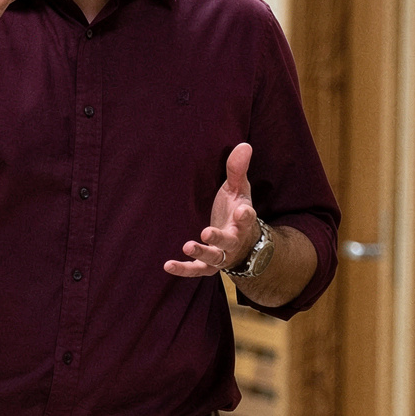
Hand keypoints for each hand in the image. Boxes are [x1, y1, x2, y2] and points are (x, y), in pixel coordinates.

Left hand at [165, 142, 260, 278]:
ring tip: (187, 246)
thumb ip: (237, 170)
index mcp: (242, 221)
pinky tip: (167, 265)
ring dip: (201, 252)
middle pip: (228, 241)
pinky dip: (183, 269)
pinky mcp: (207, 265)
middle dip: (218, 238)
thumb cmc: (235, 211)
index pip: (247, 218)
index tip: (241, 211)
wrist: (240, 242)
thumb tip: (244, 145)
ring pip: (213, 258)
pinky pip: (196, 270)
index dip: (245, 216)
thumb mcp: (238, 190)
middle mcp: (233, 240)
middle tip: (206, 232)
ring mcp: (221, 255)